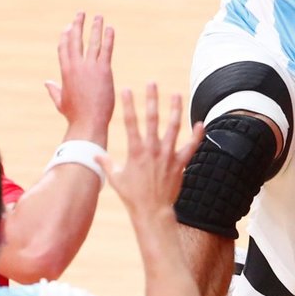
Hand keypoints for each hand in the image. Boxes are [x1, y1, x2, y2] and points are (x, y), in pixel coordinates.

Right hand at [44, 13, 114, 142]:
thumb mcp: (61, 101)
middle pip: (75, 40)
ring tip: (98, 17)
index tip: (68, 26)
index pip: (64, 48)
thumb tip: (46, 82)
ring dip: (95, 27)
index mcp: (65, 72)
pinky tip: (110, 29)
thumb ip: (54, 90)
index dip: (66, 36)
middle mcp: (76, 66)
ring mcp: (89, 67)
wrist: (88, 122)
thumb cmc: (75, 115)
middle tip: (80, 13)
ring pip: (92, 42)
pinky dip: (108, 38)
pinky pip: (106, 50)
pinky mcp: (103, 71)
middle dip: (77, 25)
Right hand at [100, 85, 200, 217]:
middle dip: (151, 99)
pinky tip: (200, 123)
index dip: (129, 104)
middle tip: (152, 83)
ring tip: (177, 94)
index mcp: (135, 151)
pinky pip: (191, 147)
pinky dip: (196, 135)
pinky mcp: (180, 163)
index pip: (130, 122)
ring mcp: (168, 155)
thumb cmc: (132, 196)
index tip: (127, 89)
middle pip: (152, 118)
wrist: (152, 211)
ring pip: (173, 127)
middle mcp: (152, 149)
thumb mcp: (115, 178)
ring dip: (175, 110)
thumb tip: (94, 154)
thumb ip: (106, 163)